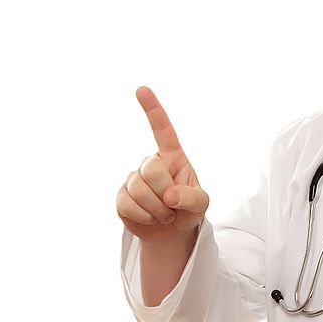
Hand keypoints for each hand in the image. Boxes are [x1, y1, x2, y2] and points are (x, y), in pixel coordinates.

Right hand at [116, 87, 208, 243]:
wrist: (171, 233)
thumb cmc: (188, 210)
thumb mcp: (201, 204)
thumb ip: (192, 197)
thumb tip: (170, 196)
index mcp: (172, 157)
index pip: (163, 130)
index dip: (153, 109)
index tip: (141, 89)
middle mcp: (151, 163)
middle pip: (151, 169)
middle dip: (165, 192)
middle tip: (172, 206)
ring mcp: (134, 179)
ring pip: (138, 189)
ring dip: (157, 210)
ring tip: (163, 214)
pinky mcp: (121, 197)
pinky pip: (127, 205)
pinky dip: (144, 217)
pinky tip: (150, 218)